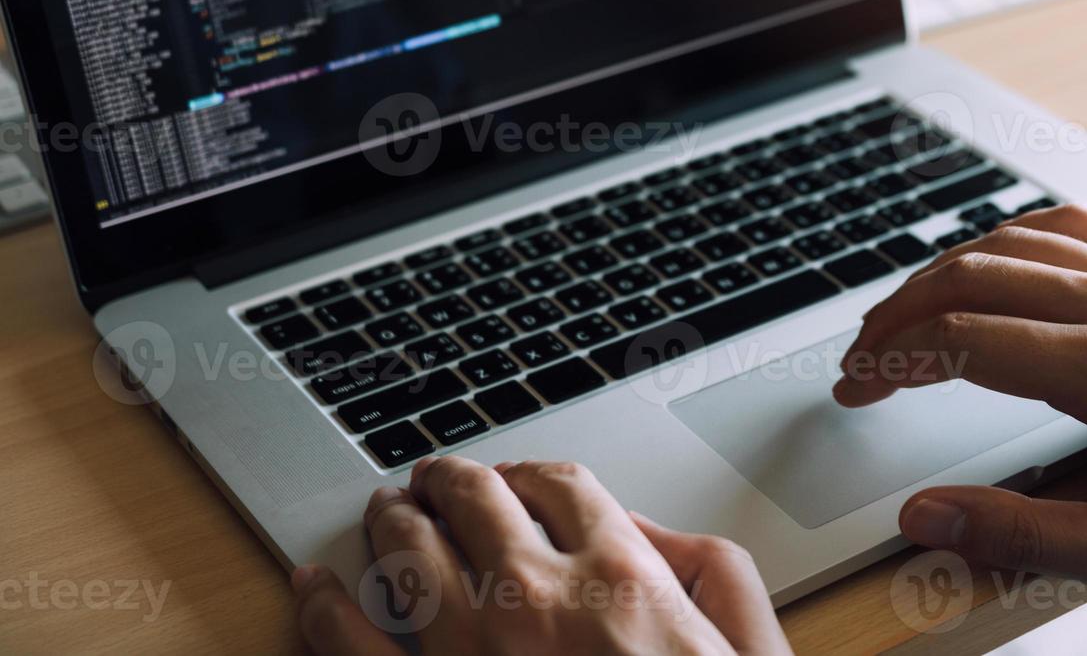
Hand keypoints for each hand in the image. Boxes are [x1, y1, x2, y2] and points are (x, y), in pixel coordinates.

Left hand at [291, 457, 790, 654]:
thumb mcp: (750, 649)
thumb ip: (715, 573)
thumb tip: (648, 535)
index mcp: (621, 578)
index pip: (558, 486)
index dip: (529, 472)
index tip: (515, 480)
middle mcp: (538, 600)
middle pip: (475, 499)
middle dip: (450, 480)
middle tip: (434, 480)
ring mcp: (470, 654)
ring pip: (406, 552)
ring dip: (391, 520)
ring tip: (384, 512)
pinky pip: (347, 641)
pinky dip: (321, 604)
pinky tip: (313, 584)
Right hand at [834, 205, 1086, 604]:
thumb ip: (1024, 539)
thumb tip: (927, 517)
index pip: (968, 342)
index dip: (895, 361)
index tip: (855, 385)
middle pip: (975, 277)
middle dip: (900, 314)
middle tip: (861, 355)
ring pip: (1013, 243)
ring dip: (941, 273)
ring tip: (901, 315)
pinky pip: (1068, 227)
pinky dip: (1007, 239)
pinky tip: (985, 264)